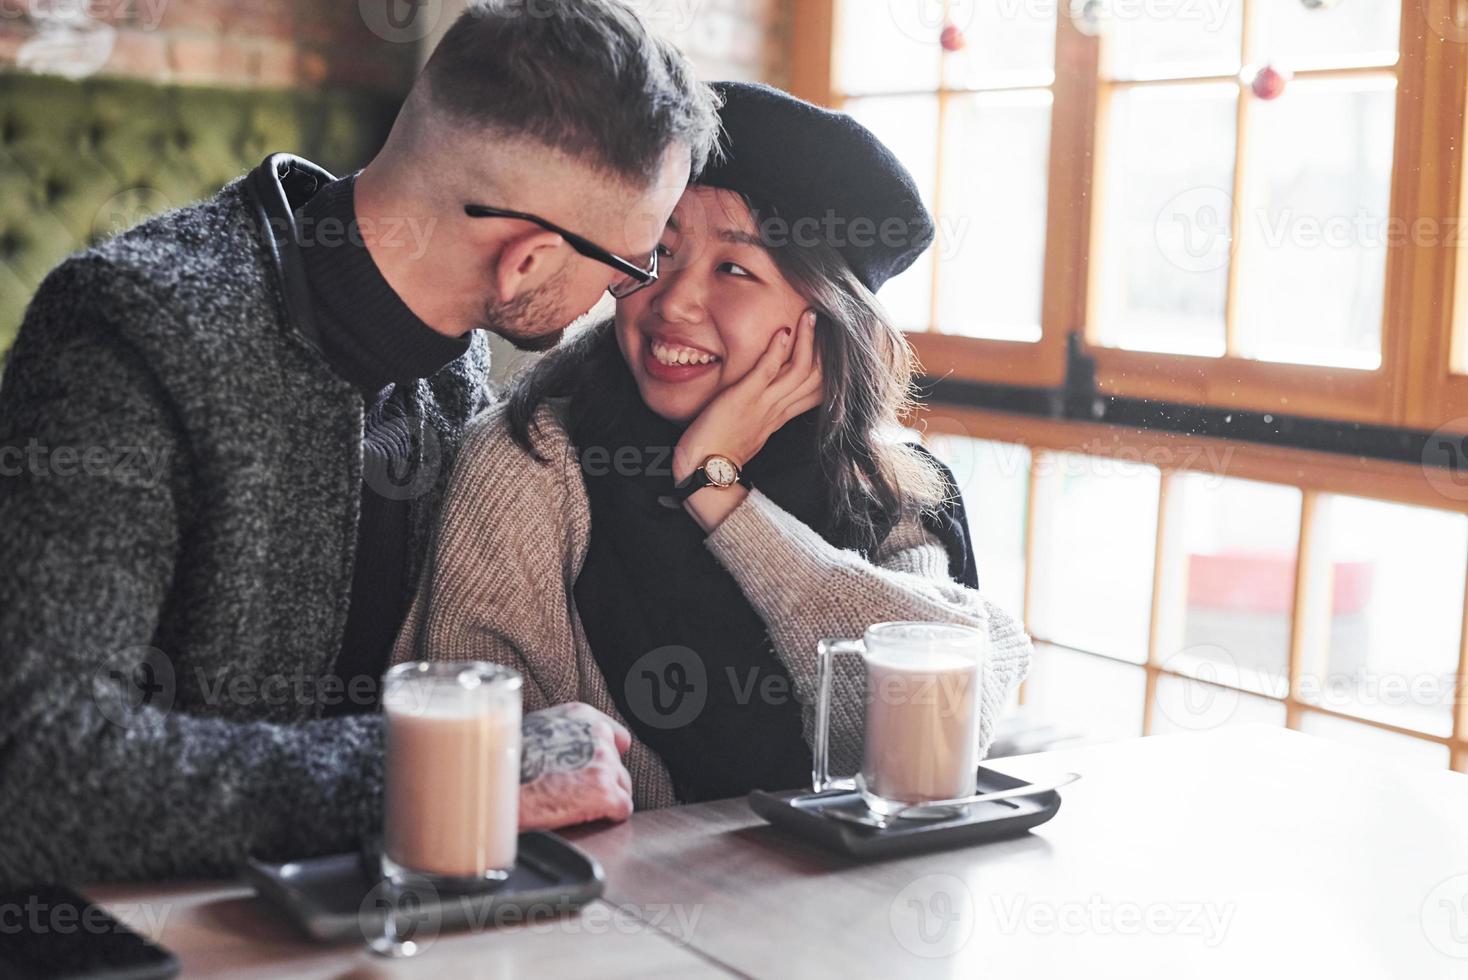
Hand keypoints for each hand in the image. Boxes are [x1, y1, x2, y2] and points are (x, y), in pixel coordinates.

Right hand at [518, 701, 634, 829]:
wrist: (498, 790)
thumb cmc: (508, 764)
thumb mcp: (535, 730)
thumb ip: (564, 732)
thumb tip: (578, 745)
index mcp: (581, 717)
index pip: (614, 736)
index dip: (601, 758)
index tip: (591, 770)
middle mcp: (598, 735)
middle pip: (617, 765)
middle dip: (601, 781)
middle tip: (573, 792)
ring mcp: (604, 764)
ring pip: (623, 786)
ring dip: (605, 799)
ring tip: (576, 806)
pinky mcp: (606, 793)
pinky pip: (622, 809)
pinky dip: (608, 817)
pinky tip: (584, 817)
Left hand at [671, 310, 821, 533]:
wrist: (705, 471)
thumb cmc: (720, 452)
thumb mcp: (750, 431)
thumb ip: (763, 413)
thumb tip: (769, 400)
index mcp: (780, 417)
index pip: (816, 391)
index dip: (827, 367)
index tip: (831, 346)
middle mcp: (777, 409)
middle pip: (815, 378)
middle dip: (823, 348)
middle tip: (825, 319)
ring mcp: (763, 403)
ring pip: (798, 371)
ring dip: (806, 341)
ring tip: (810, 316)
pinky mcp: (744, 398)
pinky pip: (767, 371)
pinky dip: (777, 351)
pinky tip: (783, 331)